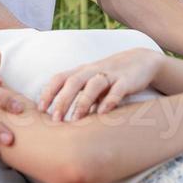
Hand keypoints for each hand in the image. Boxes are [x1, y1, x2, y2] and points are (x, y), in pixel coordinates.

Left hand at [38, 48, 160, 121]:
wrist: (143, 60)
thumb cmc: (113, 77)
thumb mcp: (94, 84)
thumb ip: (82, 99)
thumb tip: (65, 121)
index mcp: (82, 71)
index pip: (60, 78)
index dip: (49, 92)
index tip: (40, 109)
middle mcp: (93, 71)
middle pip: (73, 82)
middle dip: (62, 100)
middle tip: (54, 119)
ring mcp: (110, 74)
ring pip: (93, 85)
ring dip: (83, 102)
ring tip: (76, 119)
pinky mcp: (127, 80)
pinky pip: (117, 90)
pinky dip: (109, 100)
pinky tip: (103, 113)